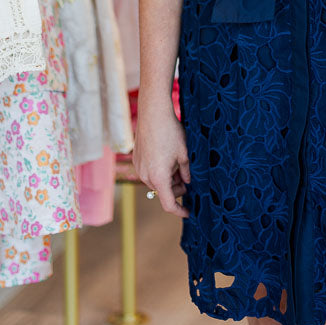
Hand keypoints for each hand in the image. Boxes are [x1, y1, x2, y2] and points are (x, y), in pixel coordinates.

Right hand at [132, 102, 190, 218]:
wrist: (153, 113)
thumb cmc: (171, 133)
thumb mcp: (185, 154)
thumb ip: (186, 172)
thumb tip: (187, 182)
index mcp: (159, 178)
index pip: (169, 204)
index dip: (180, 211)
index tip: (189, 211)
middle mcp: (146, 176)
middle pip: (162, 192)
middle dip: (176, 189)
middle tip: (188, 180)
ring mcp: (139, 167)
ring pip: (155, 181)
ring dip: (167, 179)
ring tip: (178, 164)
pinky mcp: (136, 158)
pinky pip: (149, 171)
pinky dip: (159, 171)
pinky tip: (168, 157)